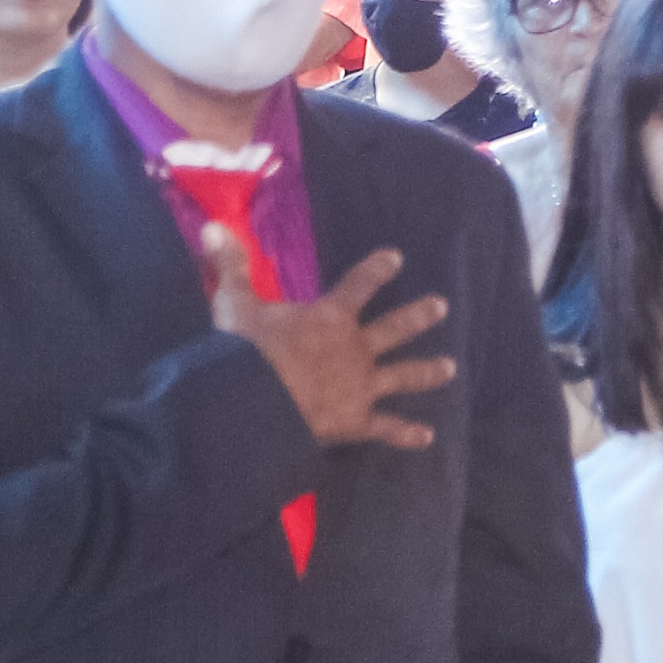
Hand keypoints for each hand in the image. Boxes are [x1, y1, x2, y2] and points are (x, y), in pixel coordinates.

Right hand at [207, 230, 451, 450]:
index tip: (397, 258)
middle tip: (442, 306)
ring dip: (426, 372)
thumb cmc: (247, 352)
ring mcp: (360, 386)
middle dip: (418, 316)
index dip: (378, 270)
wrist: (254, 406)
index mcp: (330, 318)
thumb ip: (230, 265)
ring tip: (451, 368)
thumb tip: (211, 225)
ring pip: (402, 376)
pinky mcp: (356, 421)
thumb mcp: (235, 303)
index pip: (359, 285)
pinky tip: (427, 437)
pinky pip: (386, 428)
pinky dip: (406, 434)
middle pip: (394, 329)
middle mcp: (354, 349)